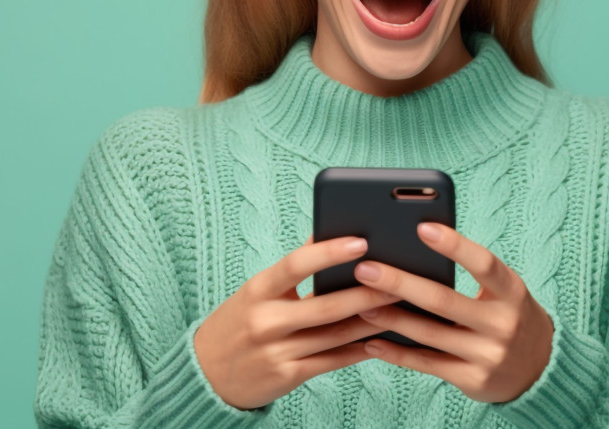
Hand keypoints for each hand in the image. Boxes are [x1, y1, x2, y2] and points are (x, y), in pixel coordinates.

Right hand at [193, 233, 400, 410]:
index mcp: (257, 291)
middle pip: (326, 306)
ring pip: (336, 335)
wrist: (207, 373)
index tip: (362, 241)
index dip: (329, 253)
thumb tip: (329, 230)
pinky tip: (383, 336)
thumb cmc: (242, 320)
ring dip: (372, 320)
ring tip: (402, 304)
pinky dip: (360, 348)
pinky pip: (333, 361)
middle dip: (367, 292)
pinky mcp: (288, 377)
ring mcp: (277, 352)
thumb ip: (293, 267)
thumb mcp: (258, 289)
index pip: (295, 265)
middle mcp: (265, 321)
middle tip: (400, 278)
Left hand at [352, 222, 554, 403]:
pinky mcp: (472, 379)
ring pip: (429, 334)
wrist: (539, 368)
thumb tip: (417, 245)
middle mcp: (503, 324)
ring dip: (390, 318)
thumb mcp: (504, 291)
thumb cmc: (509, 315)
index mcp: (513, 293)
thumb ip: (471, 274)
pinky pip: (427, 364)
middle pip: (444, 301)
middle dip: (401, 283)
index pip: (484, 264)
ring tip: (360, 304)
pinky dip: (397, 353)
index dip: (455, 245)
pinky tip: (371, 341)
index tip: (422, 226)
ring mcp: (488, 355)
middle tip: (366, 269)